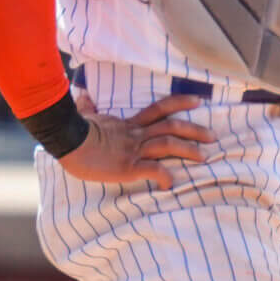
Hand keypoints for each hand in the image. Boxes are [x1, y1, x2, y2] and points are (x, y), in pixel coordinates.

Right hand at [55, 90, 211, 189]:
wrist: (66, 140)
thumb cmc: (71, 130)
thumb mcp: (83, 115)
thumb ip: (87, 107)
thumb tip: (82, 97)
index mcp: (128, 124)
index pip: (160, 109)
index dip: (180, 103)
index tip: (198, 102)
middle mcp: (135, 134)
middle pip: (172, 126)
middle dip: (194, 130)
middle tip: (213, 136)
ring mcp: (133, 149)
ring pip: (168, 145)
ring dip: (188, 150)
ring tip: (204, 157)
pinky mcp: (128, 166)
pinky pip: (153, 170)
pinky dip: (165, 176)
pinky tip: (171, 184)